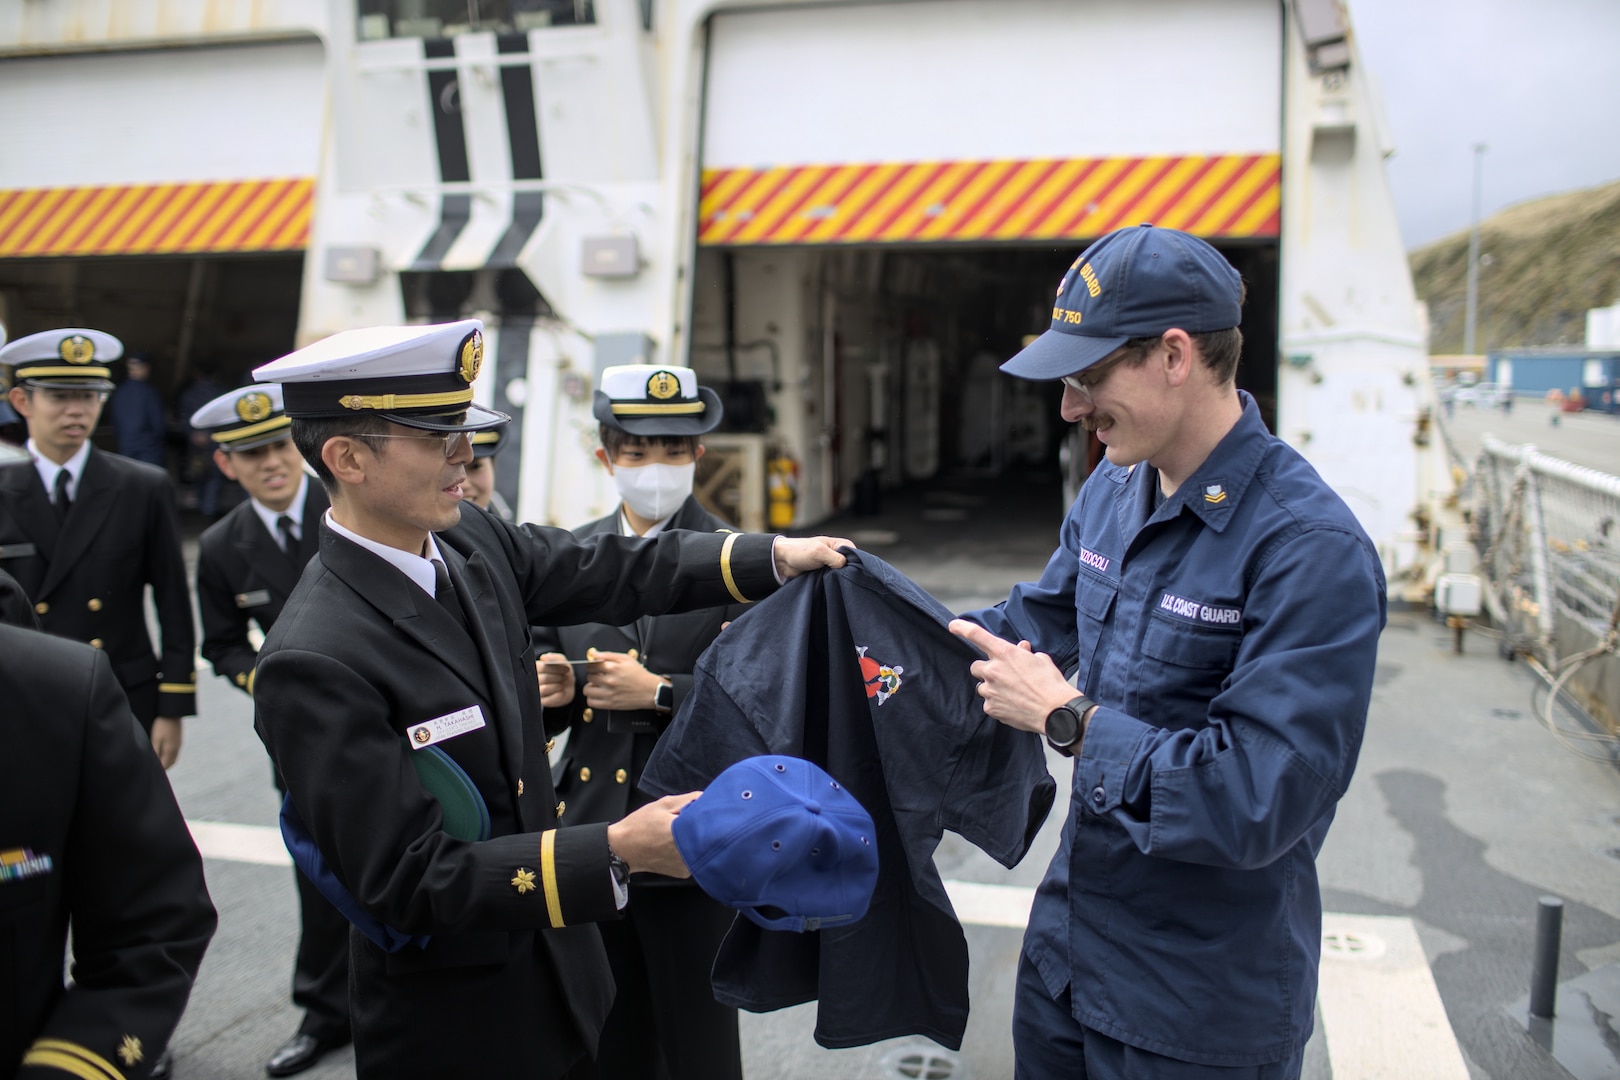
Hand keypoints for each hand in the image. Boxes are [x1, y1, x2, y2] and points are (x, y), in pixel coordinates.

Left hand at [150, 717, 181, 769]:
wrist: (172, 713)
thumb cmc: (161, 726)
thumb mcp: (155, 739)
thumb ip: (155, 752)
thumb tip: (154, 763)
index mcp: (170, 750)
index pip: (165, 766)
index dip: (159, 771)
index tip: (151, 773)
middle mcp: (177, 749)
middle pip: (171, 764)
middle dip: (164, 768)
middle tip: (154, 771)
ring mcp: (179, 744)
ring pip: (173, 758)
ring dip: (167, 762)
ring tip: (158, 763)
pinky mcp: (179, 740)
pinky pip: (175, 753)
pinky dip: (169, 756)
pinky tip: (163, 754)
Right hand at [536, 653, 574, 707]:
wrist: (567, 686)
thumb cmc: (562, 672)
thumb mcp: (561, 661)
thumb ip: (554, 657)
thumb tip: (543, 657)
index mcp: (535, 668)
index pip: (542, 667)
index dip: (556, 668)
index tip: (567, 669)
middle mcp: (533, 680)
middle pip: (544, 678)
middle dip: (558, 677)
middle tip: (565, 677)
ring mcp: (536, 692)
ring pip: (544, 689)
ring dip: (558, 685)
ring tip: (562, 683)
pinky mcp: (541, 701)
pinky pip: (548, 700)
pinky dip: (558, 695)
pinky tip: (561, 691)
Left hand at [580, 649, 662, 710]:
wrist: (650, 691)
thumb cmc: (639, 674)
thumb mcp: (626, 659)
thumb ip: (608, 655)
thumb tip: (593, 653)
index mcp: (612, 668)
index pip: (590, 666)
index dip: (591, 666)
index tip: (595, 668)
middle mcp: (609, 681)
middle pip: (589, 677)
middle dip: (593, 676)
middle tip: (600, 677)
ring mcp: (608, 693)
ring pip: (587, 690)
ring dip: (590, 687)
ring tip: (597, 686)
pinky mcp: (610, 704)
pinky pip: (591, 702)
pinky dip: (592, 698)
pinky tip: (598, 695)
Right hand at [607, 791, 701, 876]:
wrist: (622, 850)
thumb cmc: (639, 827)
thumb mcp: (662, 805)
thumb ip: (688, 800)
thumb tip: (707, 798)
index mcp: (680, 834)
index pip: (709, 821)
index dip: (708, 813)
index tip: (702, 810)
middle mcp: (685, 854)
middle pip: (709, 836)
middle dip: (703, 826)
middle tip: (688, 821)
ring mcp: (685, 865)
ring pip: (702, 847)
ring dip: (697, 838)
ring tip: (679, 833)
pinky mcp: (683, 873)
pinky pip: (694, 857)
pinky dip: (690, 849)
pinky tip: (677, 844)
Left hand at [773, 535, 853, 578]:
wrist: (782, 561)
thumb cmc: (798, 551)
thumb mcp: (819, 552)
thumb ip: (835, 558)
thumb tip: (845, 567)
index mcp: (841, 544)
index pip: (856, 556)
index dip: (854, 565)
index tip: (848, 573)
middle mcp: (838, 554)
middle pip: (850, 567)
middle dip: (845, 574)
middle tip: (837, 579)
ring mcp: (832, 566)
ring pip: (841, 576)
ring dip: (836, 580)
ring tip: (829, 582)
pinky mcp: (826, 575)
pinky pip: (833, 581)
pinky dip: (830, 584)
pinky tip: (827, 586)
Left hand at [948, 620, 1075, 734]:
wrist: (1055, 711)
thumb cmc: (1050, 684)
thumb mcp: (1041, 660)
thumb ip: (1025, 653)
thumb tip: (1021, 648)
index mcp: (1005, 653)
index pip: (977, 635)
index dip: (962, 628)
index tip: (953, 626)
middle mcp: (993, 670)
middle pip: (976, 666)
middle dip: (987, 669)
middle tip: (1002, 675)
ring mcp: (990, 690)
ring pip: (982, 686)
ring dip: (992, 687)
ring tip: (1011, 693)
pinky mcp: (991, 708)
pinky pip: (988, 703)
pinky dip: (997, 703)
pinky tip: (1012, 704)